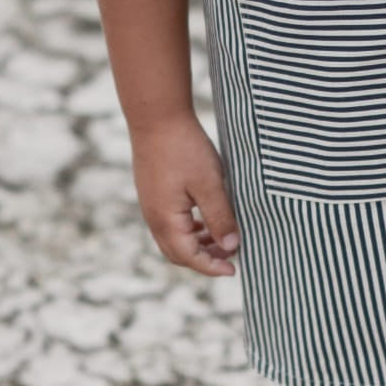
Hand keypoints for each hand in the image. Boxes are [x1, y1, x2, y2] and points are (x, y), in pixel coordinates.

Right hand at [129, 113, 241, 276]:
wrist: (156, 117)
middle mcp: (154, 217)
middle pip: (178, 253)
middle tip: (231, 255)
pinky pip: (170, 223)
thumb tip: (231, 247)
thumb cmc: (184, 148)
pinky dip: (189, 229)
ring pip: (174, 239)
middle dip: (205, 259)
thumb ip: (220, 217)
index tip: (234, 269)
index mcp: (166, 220)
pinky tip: (205, 218)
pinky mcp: (153, 193)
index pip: (189, 257)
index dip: (212, 267)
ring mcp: (151, 205)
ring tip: (222, 237)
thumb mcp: (209, 184)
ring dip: (197, 244)